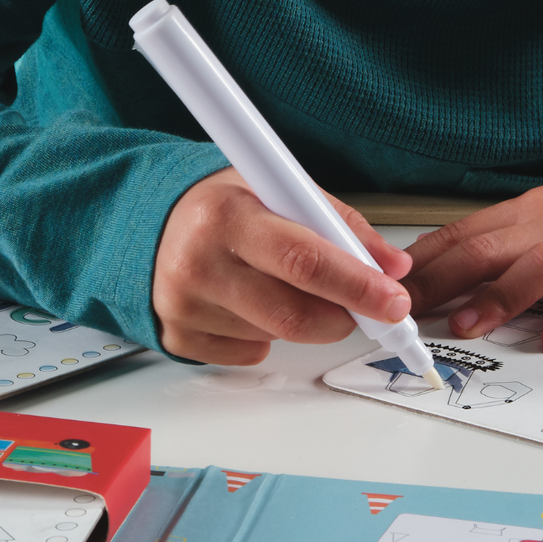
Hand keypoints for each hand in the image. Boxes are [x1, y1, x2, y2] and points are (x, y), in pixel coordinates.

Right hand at [152, 168, 412, 364]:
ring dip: (303, 319)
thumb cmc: (222, 204)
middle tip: (364, 305)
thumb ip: (341, 223)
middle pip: (294, 314)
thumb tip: (392, 266)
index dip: (357, 285)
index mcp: (227, 215)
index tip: (393, 301)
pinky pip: (251, 352)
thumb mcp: (280, 189)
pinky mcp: (177, 337)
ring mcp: (184, 305)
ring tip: (282, 280)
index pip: (304, 259)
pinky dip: (268, 334)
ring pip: (276, 336)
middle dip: (343, 315)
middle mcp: (198, 261)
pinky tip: (251, 300)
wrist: (149, 221)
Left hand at [403, 178, 542, 350]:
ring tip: (465, 325)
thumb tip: (426, 265)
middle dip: (443, 278)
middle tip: (407, 309)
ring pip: (542, 265)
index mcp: (524, 215)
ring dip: (499, 295)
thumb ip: (489, 242)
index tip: (385, 284)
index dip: (422, 260)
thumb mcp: (535, 221)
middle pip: (490, 247)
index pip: (462, 234)